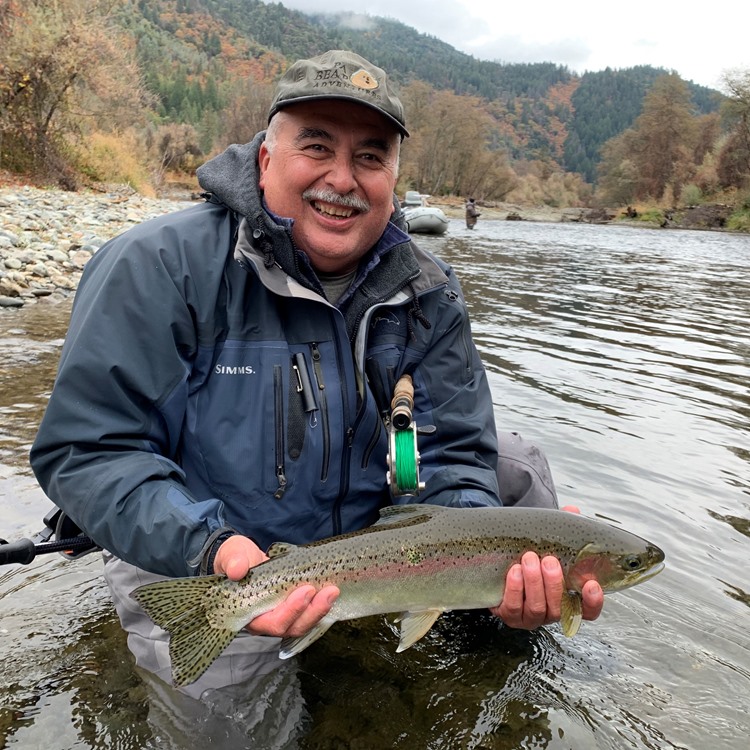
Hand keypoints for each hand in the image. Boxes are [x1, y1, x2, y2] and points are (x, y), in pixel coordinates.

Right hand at [213, 535, 339, 638]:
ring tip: (333, 591)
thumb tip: (237, 570)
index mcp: (249, 613)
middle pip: (292, 627)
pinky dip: (322, 606)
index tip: (305, 591)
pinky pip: (310, 614)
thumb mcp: (232, 554)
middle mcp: (267, 619)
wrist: (245, 557)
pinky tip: (332, 592)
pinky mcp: (294, 607)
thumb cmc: (237, 559)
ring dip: (320, 609)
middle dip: (312, 611)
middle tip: (328, 591)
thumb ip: (233, 560)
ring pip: (304, 623)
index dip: (290, 611)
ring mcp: (282, 615)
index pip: (271, 623)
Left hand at [489, 505, 603, 629]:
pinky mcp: (509, 615)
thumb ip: (562, 529)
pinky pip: (513, 607)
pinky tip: (513, 572)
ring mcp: (530, 616)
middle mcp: (551, 611)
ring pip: (537, 608)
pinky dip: (514, 589)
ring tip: (529, 559)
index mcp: (567, 598)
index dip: (592, 601)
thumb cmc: (531, 554)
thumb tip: (572, 510)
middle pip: (559, 607)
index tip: (591, 584)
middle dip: (554, 583)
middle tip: (549, 560)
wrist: (498, 563)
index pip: (587, 610)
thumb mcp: (546, 542)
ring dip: (534, 583)